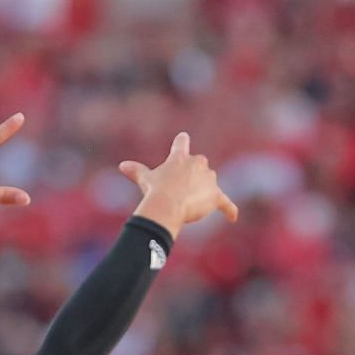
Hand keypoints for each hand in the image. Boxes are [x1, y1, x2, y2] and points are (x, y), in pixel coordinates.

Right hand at [120, 132, 238, 237]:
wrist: (168, 205)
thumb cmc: (155, 190)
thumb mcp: (145, 179)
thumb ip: (136, 171)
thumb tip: (122, 166)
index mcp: (180, 157)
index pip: (182, 142)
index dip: (182, 141)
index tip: (184, 138)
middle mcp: (198, 163)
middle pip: (201, 164)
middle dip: (195, 174)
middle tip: (183, 188)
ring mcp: (209, 179)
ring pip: (211, 182)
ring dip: (206, 190)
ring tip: (192, 204)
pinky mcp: (216, 195)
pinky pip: (226, 203)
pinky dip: (229, 210)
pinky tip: (232, 217)